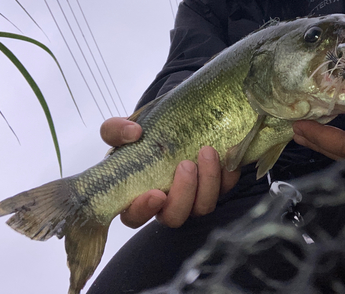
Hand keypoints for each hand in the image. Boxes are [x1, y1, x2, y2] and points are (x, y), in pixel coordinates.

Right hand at [100, 117, 239, 228]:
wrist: (169, 127)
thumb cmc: (140, 137)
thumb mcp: (120, 131)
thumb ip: (116, 130)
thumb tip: (133, 133)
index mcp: (136, 197)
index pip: (135, 217)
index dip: (145, 210)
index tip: (156, 194)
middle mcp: (166, 204)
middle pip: (175, 217)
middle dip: (184, 194)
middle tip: (186, 165)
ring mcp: (191, 199)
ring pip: (203, 207)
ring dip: (208, 182)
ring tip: (207, 151)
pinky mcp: (213, 188)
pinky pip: (225, 190)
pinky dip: (228, 175)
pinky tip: (226, 154)